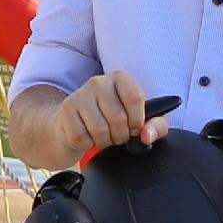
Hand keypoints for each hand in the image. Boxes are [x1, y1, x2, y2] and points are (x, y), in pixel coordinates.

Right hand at [41, 69, 156, 161]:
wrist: (74, 124)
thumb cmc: (110, 120)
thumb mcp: (139, 121)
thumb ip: (155, 126)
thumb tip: (147, 135)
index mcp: (120, 78)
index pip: (136, 97)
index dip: (137, 120)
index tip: (134, 127)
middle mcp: (99, 82)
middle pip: (118, 118)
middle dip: (120, 135)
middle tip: (116, 134)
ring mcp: (80, 94)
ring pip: (100, 130)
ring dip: (104, 141)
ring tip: (102, 136)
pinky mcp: (66, 110)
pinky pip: (82, 137)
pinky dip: (87, 144)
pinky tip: (87, 136)